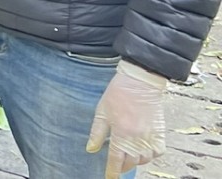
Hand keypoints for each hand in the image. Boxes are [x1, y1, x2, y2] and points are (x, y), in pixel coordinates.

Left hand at [87, 61, 166, 178]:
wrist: (140, 82)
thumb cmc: (118, 94)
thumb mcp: (101, 113)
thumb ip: (97, 133)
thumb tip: (91, 149)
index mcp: (121, 134)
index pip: (116, 160)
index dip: (112, 172)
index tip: (110, 178)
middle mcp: (138, 139)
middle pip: (131, 162)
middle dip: (123, 166)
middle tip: (117, 165)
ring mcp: (150, 137)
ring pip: (144, 159)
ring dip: (136, 160)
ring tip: (128, 155)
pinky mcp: (160, 133)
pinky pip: (158, 152)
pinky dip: (150, 155)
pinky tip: (143, 150)